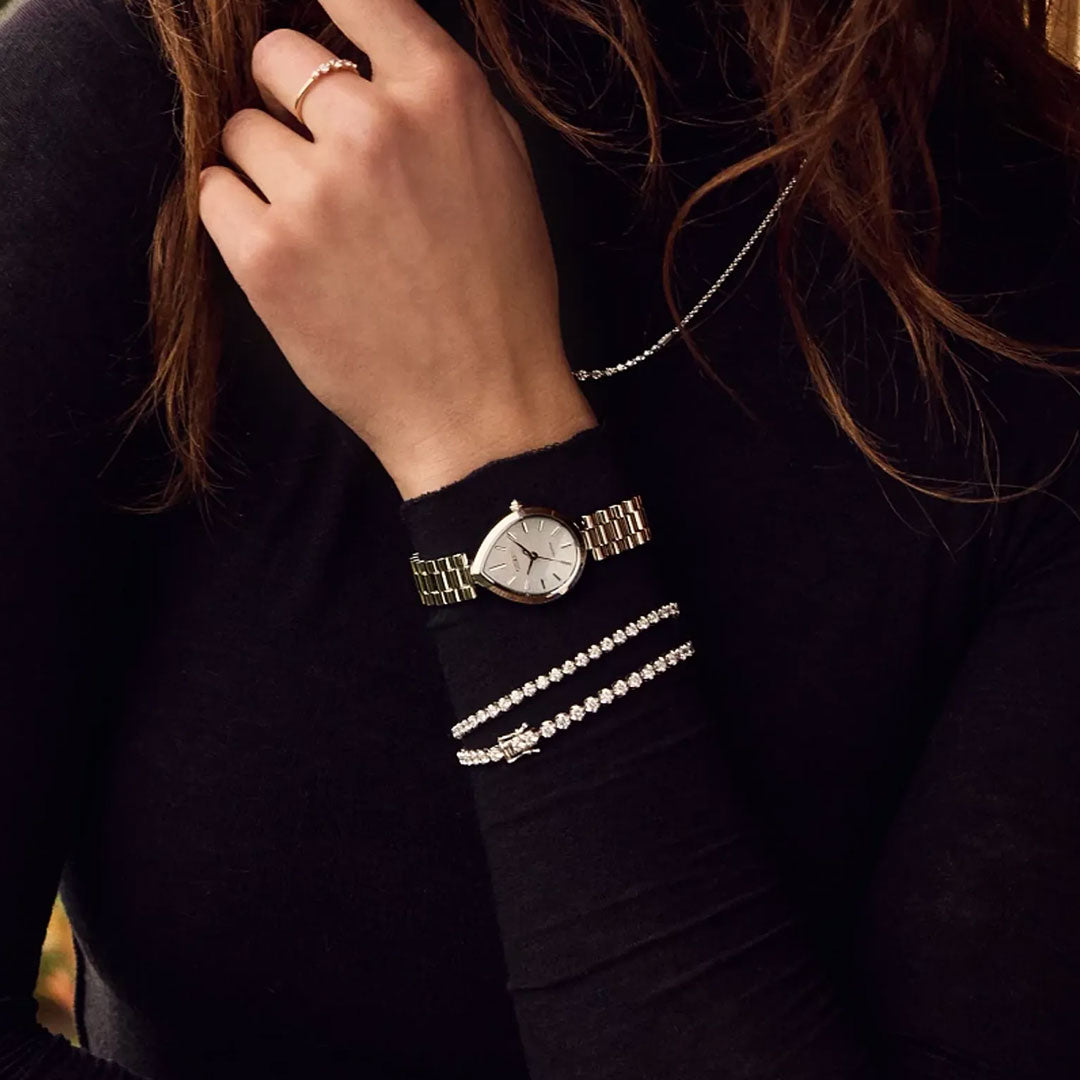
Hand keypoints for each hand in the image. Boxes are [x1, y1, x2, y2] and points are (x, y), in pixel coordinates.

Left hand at [197, 0, 597, 499]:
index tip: (311, 41)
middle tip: (324, 160)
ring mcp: (315, 192)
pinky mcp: (265, 254)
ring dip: (266, 167)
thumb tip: (365, 48)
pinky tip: (287, 252)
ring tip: (317, 226)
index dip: (324, 7)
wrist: (479, 405)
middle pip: (274, 57)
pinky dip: (238, 215)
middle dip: (289, 100)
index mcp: (445, 97)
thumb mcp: (504, 169)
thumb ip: (438, 96)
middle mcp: (375, 129)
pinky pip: (212, 192)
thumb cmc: (499, 293)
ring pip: (238, 130)